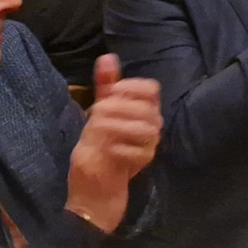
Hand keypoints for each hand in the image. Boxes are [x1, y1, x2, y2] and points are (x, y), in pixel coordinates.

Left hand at [66, 54, 160, 233]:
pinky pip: (138, 151)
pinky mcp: (144, 163)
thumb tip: (107, 57)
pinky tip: (107, 150)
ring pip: (146, 128)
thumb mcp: (97, 115)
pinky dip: (119, 149)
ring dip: (118, 126)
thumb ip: (105, 87)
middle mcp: (152, 125)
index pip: (151, 89)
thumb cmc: (98, 150)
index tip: (110, 93)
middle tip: (96, 113)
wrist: (94, 191)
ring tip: (98, 132)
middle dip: (118, 106)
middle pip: (147, 106)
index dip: (131, 87)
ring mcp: (150, 144)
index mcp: (143, 109)